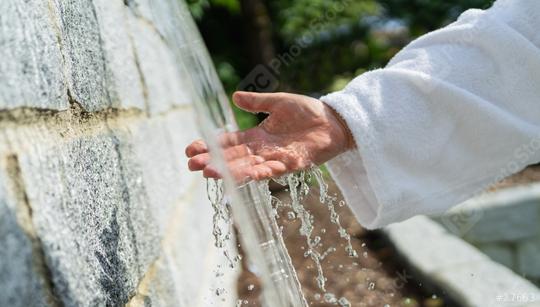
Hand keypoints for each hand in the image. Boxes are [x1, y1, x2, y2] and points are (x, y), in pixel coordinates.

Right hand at [185, 91, 353, 181]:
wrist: (334, 121)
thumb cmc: (308, 112)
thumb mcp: (279, 102)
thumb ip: (257, 102)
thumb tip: (233, 96)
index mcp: (257, 136)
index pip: (228, 143)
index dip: (210, 146)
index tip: (190, 150)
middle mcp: (263, 151)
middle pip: (234, 159)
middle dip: (213, 162)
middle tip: (192, 166)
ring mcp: (277, 159)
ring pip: (250, 167)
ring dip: (231, 172)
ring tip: (211, 174)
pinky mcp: (295, 164)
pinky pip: (276, 169)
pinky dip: (263, 172)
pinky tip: (250, 174)